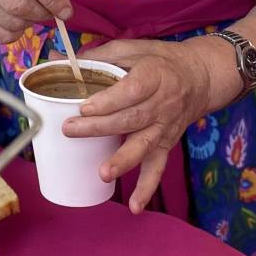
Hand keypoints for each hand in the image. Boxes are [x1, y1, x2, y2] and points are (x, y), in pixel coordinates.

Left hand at [59, 38, 211, 213]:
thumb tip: (56, 60)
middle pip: (131, 119)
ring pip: (143, 145)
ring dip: (123, 161)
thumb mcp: (133, 49)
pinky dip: (147, 188)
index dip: (109, 100)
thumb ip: (97, 56)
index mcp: (153, 76)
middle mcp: (162, 104)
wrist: (199, 76)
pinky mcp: (166, 144)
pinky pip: (157, 168)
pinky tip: (134, 206)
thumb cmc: (160, 60)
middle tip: (71, 130)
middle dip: (100, 128)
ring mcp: (164, 127)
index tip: (85, 107)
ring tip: (103, 173)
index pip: (131, 90)